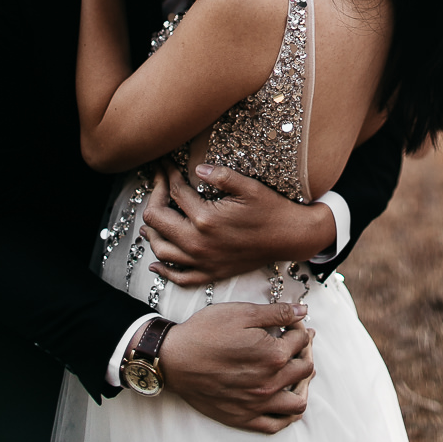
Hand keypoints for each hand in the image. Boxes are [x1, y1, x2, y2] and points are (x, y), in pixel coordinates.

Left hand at [141, 161, 336, 283]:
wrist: (290, 237)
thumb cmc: (271, 209)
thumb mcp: (248, 186)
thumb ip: (220, 175)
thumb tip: (196, 168)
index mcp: (205, 218)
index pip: (174, 193)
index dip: (167, 175)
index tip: (164, 164)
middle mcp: (198, 243)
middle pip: (157, 221)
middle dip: (154, 197)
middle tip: (160, 183)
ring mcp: (203, 262)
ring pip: (161, 249)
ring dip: (152, 231)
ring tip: (152, 214)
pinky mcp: (210, 273)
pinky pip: (178, 277)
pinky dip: (163, 270)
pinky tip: (156, 262)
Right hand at [160, 302, 314, 431]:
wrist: (175, 359)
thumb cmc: (206, 332)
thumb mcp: (243, 313)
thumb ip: (277, 313)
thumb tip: (302, 309)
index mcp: (272, 354)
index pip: (302, 340)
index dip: (299, 328)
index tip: (292, 324)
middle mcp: (269, 382)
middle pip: (305, 368)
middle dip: (305, 352)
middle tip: (295, 343)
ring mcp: (258, 403)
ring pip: (298, 402)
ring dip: (303, 385)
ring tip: (295, 371)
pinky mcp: (244, 417)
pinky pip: (276, 424)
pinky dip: (287, 414)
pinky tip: (284, 399)